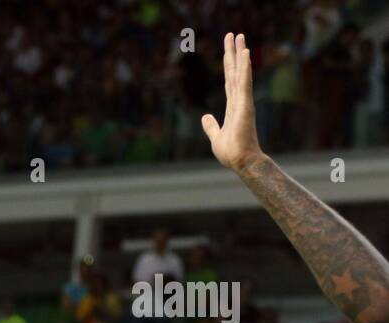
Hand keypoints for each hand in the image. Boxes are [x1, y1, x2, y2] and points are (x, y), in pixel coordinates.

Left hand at [201, 33, 264, 172]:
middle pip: (234, 71)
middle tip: (234, 34)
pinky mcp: (245, 104)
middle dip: (233, 52)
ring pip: (240, 72)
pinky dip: (244, 67)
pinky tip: (245, 53)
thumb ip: (211, 126)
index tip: (228, 49)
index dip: (229, 64)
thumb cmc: (231, 152)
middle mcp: (238, 99)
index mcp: (232, 105)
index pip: (229, 80)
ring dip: (239, 53)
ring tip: (239, 36)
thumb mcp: (216, 136)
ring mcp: (242, 101)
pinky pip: (244, 82)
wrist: (240, 161)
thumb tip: (205, 117)